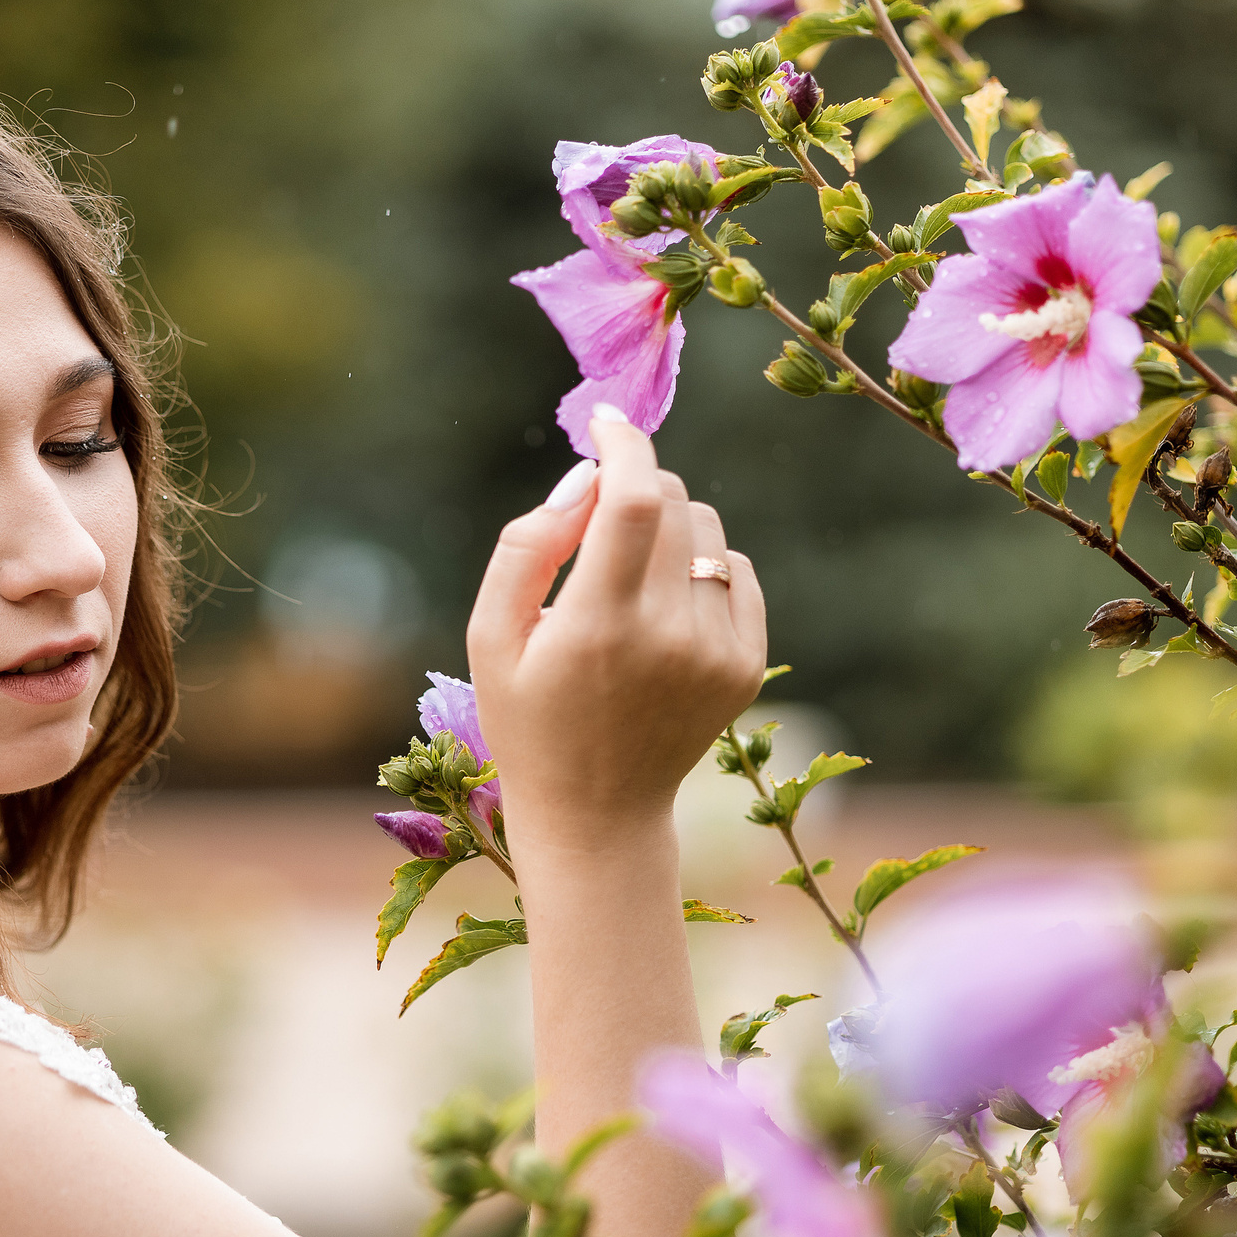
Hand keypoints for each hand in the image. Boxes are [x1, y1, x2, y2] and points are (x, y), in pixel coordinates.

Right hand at [466, 407, 767, 851]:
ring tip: (626, 581)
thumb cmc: (529, 719)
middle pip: (671, 501)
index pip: (635, 499)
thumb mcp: (490, 636)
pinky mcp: (746, 666)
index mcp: (598, 626)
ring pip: (708, 529)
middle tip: (596, 522)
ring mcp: (716, 653)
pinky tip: (663, 610)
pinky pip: (737, 569)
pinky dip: (703, 568)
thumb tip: (587, 476)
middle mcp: (668, 636)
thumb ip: (528, 545)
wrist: (598, 815)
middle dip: (633, 487)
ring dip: (669, 527)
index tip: (606, 420)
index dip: (625, 443)